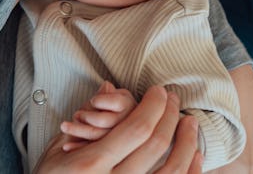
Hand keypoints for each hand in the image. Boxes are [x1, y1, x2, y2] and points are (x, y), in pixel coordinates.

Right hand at [36, 85, 203, 173]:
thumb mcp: (57, 150)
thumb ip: (85, 119)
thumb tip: (108, 87)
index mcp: (93, 163)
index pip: (136, 129)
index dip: (153, 106)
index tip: (158, 91)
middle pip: (155, 145)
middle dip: (169, 115)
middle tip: (172, 98)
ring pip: (171, 172)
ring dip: (186, 144)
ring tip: (189, 124)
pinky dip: (189, 172)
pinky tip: (195, 157)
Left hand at [61, 81, 137, 150]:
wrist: (97, 127)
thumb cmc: (99, 107)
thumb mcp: (103, 98)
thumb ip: (104, 95)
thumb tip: (106, 85)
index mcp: (129, 105)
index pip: (118, 104)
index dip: (103, 102)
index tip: (93, 101)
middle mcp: (128, 123)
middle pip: (108, 122)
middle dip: (88, 117)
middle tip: (76, 115)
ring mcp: (119, 141)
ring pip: (99, 136)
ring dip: (80, 130)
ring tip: (65, 126)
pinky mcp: (107, 155)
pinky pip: (92, 152)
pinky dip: (78, 147)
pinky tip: (66, 146)